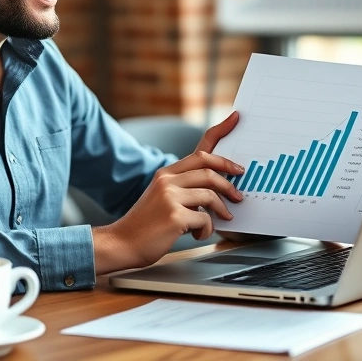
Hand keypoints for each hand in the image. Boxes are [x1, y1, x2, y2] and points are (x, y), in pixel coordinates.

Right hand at [93, 112, 244, 273]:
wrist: (122, 243)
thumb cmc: (147, 225)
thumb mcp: (162, 198)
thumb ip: (184, 190)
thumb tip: (215, 192)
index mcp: (166, 173)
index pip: (200, 151)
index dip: (221, 132)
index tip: (236, 119)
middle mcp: (167, 180)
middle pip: (209, 170)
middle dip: (229, 182)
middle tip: (238, 195)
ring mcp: (170, 197)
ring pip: (210, 195)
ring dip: (221, 210)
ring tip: (224, 219)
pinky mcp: (174, 216)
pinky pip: (205, 219)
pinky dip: (207, 229)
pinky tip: (198, 234)